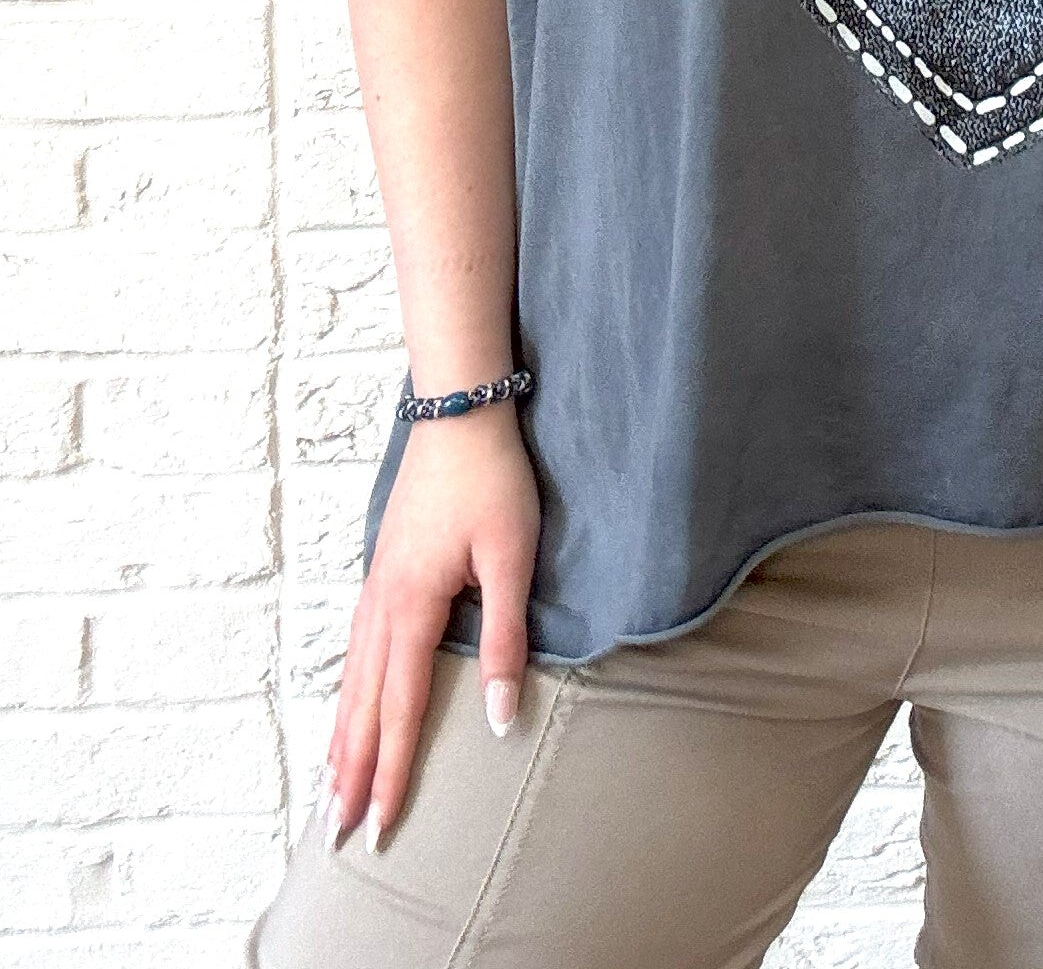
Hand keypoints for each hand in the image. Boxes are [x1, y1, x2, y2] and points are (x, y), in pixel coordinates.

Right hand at [320, 402, 540, 850]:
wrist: (458, 409)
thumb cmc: (492, 480)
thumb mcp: (511, 557)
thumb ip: (505, 639)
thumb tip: (499, 718)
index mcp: (411, 607)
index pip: (399, 710)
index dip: (391, 772)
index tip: (376, 826)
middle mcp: (381, 604)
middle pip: (362, 705)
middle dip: (351, 772)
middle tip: (336, 832)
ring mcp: (376, 585)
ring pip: (353, 679)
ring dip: (343, 736)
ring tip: (332, 785)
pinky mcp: (383, 569)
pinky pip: (357, 649)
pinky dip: (349, 692)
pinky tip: (351, 704)